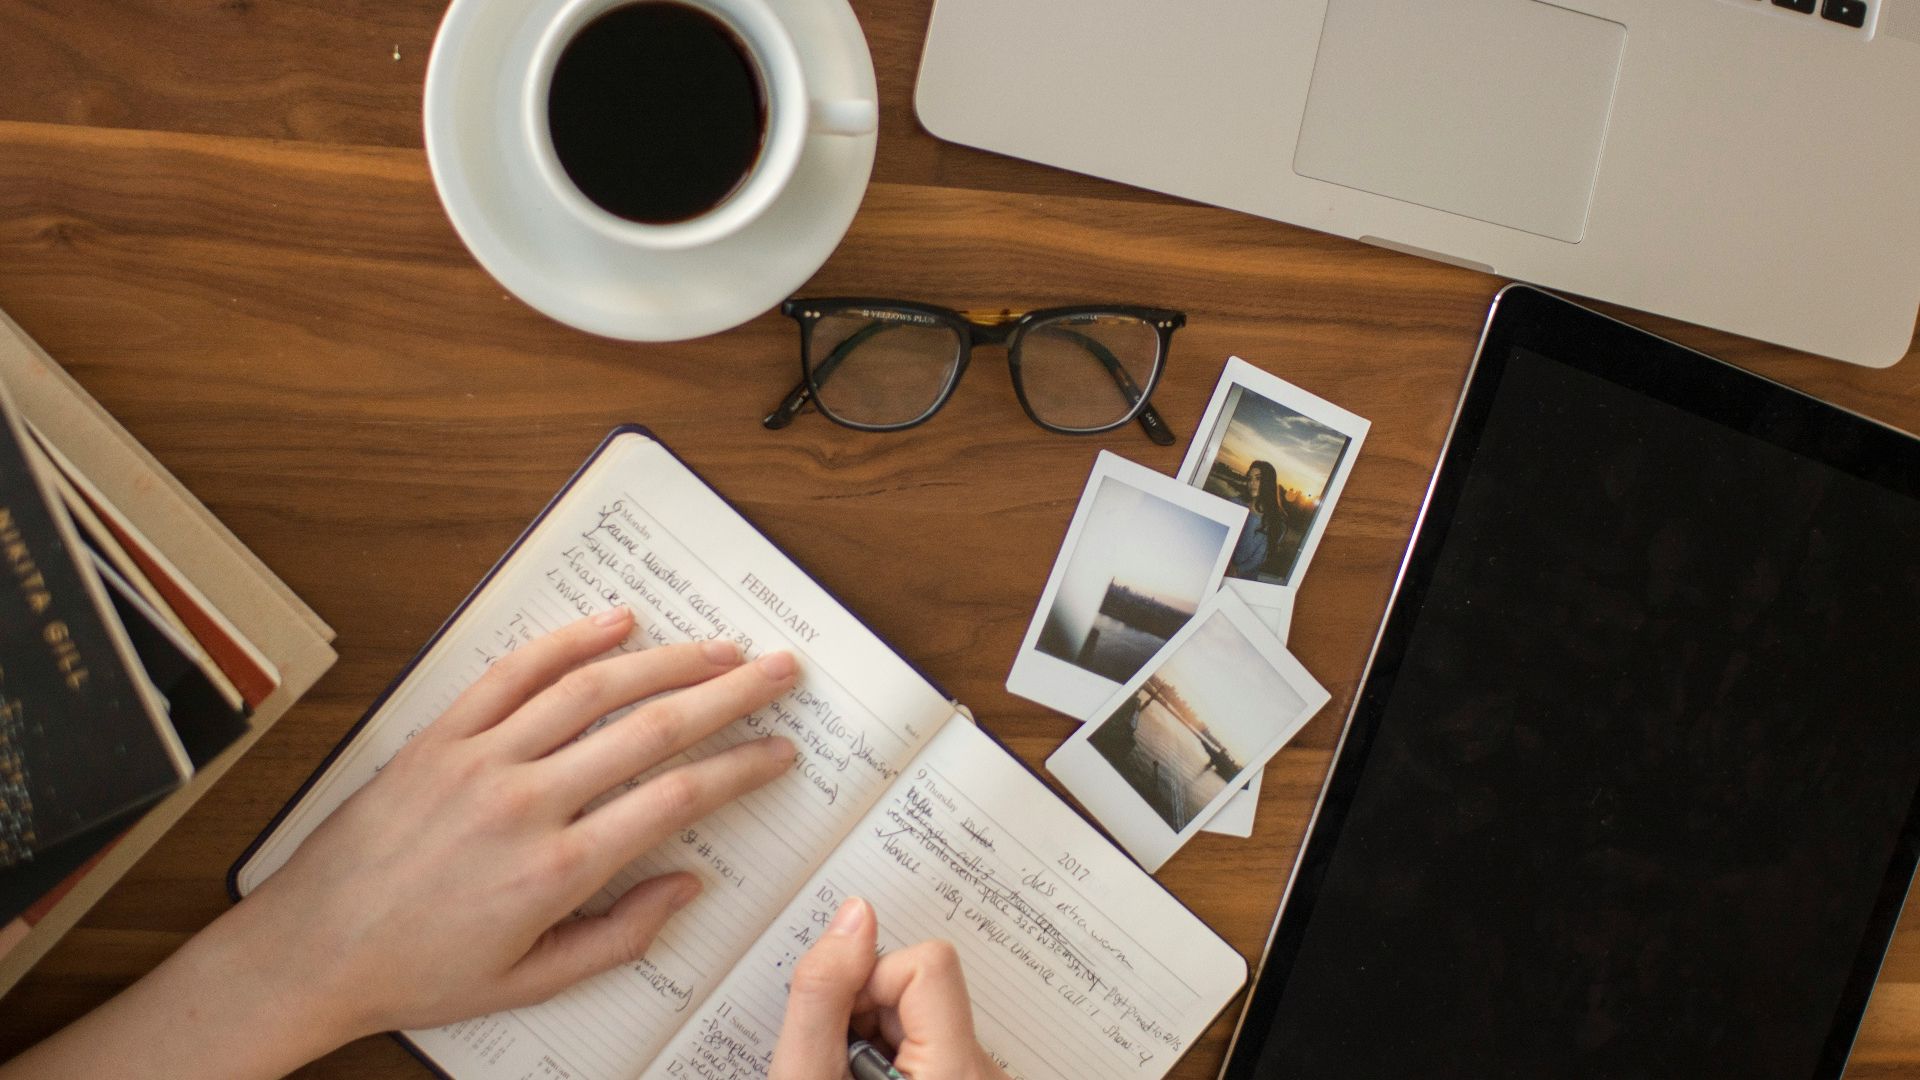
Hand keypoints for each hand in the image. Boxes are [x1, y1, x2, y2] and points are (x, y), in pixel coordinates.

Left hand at [220, 608, 799, 1040]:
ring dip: (667, 660)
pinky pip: (512, 673)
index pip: (677, 798)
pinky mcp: (439, 736)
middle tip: (778, 671)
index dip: (740, 768)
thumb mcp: (532, 982)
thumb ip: (620, 935)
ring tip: (719, 647)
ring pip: (592, 689)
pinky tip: (616, 623)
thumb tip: (687, 886)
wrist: (309, 951)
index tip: (778, 752)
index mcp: (556, 871)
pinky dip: (568, 641)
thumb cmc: (418, 971)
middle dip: (729, 694)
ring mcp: (479, 759)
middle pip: (651, 728)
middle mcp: (524, 802)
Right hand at [769, 898, 1010, 1079]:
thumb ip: (823, 993)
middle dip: (869, 1013)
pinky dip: (894, 1054)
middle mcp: (984, 1072)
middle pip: (923, 984)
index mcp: (956, 1070)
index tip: (845, 1028)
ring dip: (877, 1036)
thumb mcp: (805, 1074)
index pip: (929, 962)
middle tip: (843, 1068)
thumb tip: (855, 915)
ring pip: (924, 1010)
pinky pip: (932, 1035)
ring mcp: (979, 1077)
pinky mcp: (969, 1079)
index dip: (870, 983)